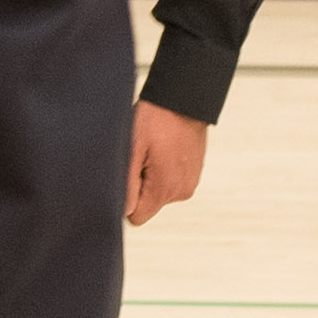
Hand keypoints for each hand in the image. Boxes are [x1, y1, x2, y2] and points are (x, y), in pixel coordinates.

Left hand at [125, 102, 211, 226]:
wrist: (184, 100)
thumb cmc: (156, 119)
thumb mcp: (133, 148)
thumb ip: (127, 184)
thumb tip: (123, 212)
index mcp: (164, 189)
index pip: (136, 217)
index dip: (127, 198)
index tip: (130, 173)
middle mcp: (181, 192)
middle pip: (148, 205)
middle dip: (140, 186)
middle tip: (142, 156)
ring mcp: (190, 183)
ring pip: (159, 193)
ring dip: (152, 177)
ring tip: (154, 150)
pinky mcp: (194, 174)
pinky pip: (171, 182)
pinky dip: (164, 170)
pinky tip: (164, 150)